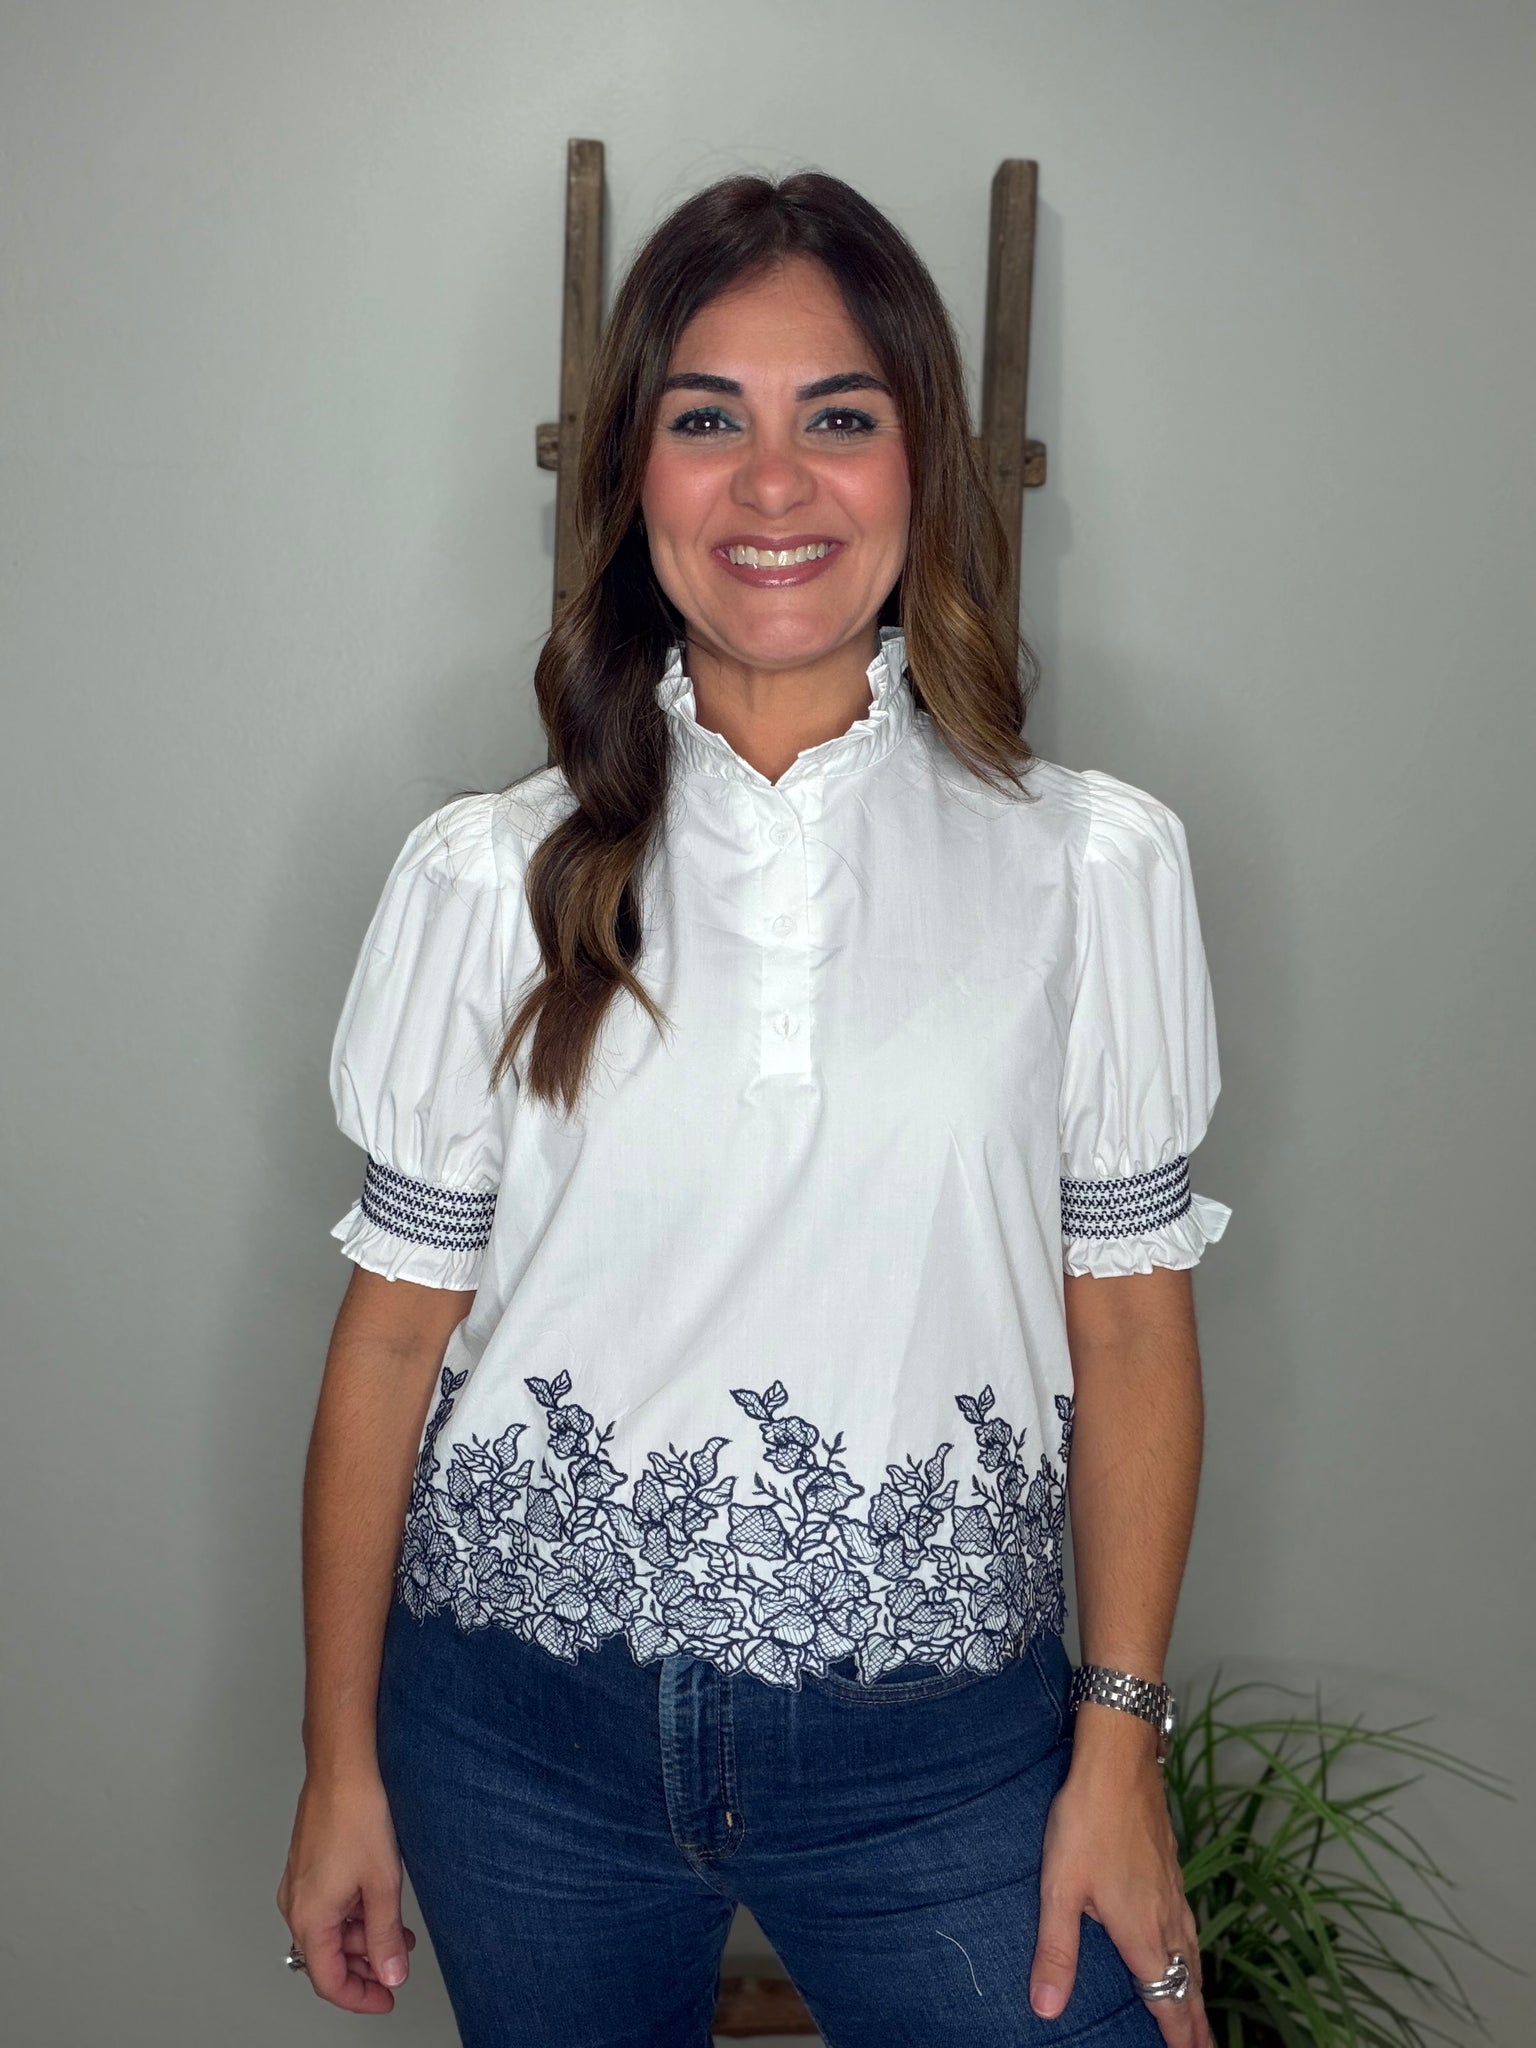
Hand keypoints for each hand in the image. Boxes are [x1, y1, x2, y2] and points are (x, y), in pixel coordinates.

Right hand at [277, 1767, 417, 2012]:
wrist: (343, 1768)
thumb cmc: (356, 1816)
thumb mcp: (382, 1885)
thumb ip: (386, 1937)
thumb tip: (390, 1974)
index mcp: (309, 1918)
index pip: (329, 1981)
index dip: (360, 1997)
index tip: (386, 1998)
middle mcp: (295, 1905)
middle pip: (328, 1956)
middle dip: (366, 1963)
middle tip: (398, 1962)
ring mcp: (299, 1884)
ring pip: (329, 1930)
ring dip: (363, 1936)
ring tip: (398, 1929)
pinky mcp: (307, 1866)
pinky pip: (327, 1905)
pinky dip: (354, 1913)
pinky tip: (379, 1902)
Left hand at [1028, 1739, 1213, 2046]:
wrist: (1120, 1762)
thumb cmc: (1087, 1822)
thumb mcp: (1059, 1887)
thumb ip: (1056, 1951)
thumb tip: (1046, 2009)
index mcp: (1142, 1932)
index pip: (1167, 1999)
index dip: (1179, 2036)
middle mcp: (1166, 1918)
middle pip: (1189, 1983)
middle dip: (1196, 2023)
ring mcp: (1173, 1891)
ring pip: (1194, 1953)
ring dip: (1197, 1990)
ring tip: (1199, 2014)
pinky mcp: (1172, 1868)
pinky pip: (1190, 1926)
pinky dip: (1194, 1953)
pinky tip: (1186, 1945)